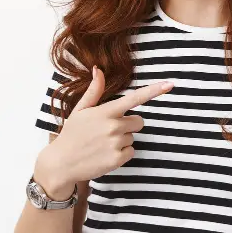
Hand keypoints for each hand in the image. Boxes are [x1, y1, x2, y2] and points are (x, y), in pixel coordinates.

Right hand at [34, 66, 173, 194]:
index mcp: (106, 112)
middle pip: (139, 121)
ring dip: (122, 140)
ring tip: (103, 143)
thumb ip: (94, 91)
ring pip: (133, 137)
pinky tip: (106, 154)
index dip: (153, 91)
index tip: (169, 84)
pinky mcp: (117, 159)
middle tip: (109, 130)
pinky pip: (131, 152)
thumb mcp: (80, 110)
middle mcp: (113, 126)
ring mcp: (116, 143)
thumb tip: (98, 70)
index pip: (134, 98)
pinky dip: (122, 154)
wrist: (62, 163)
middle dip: (128, 124)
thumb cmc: (72, 134)